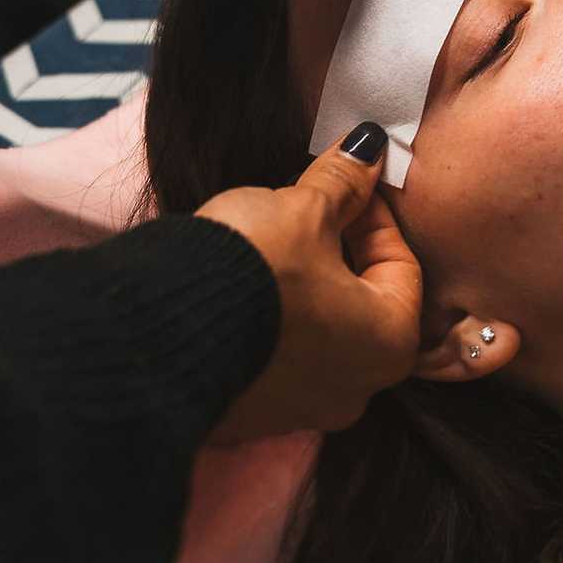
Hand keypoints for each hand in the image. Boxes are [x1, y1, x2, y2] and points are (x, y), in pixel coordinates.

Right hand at [199, 128, 422, 444]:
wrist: (160, 332)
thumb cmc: (253, 270)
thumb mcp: (302, 211)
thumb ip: (343, 182)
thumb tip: (370, 149)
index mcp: (389, 344)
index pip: (402, 267)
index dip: (373, 215)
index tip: (345, 186)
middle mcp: (356, 391)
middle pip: (360, 303)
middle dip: (338, 252)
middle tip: (309, 210)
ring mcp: (301, 410)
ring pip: (317, 333)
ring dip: (303, 288)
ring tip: (269, 244)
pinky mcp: (251, 414)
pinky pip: (274, 358)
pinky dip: (269, 322)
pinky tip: (241, 287)